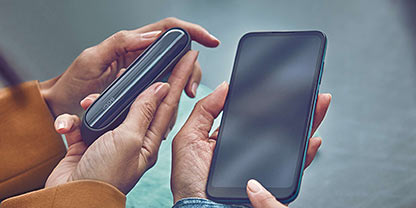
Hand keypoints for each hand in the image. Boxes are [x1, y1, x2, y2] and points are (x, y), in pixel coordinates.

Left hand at [40, 17, 219, 115]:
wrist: (62, 107)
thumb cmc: (74, 83)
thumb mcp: (93, 58)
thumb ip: (121, 42)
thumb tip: (151, 37)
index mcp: (131, 45)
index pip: (167, 30)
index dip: (191, 32)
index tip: (209, 41)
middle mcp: (140, 58)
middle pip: (177, 54)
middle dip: (191, 68)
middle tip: (190, 87)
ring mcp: (142, 75)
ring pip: (174, 74)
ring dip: (183, 85)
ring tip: (182, 98)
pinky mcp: (140, 90)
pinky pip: (163, 91)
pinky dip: (171, 99)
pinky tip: (170, 108)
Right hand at [45, 50, 199, 193]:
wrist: (71, 199)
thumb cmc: (104, 177)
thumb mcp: (129, 139)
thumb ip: (143, 112)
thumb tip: (159, 89)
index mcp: (148, 140)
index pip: (168, 103)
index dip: (178, 79)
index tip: (188, 59)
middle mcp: (132, 138)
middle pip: (140, 102)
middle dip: (139, 84)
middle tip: (149, 62)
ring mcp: (110, 140)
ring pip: (110, 108)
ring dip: (99, 102)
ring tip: (91, 102)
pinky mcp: (88, 142)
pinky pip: (84, 122)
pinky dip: (75, 121)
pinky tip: (71, 125)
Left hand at [170, 82, 330, 202]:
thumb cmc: (189, 182)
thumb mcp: (189, 139)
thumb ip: (204, 111)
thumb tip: (225, 87)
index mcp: (228, 138)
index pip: (252, 114)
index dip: (267, 100)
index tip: (280, 84)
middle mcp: (248, 149)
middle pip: (276, 124)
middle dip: (294, 107)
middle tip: (306, 90)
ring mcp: (261, 164)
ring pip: (289, 140)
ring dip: (306, 122)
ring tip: (316, 104)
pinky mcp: (272, 181)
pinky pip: (294, 166)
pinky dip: (307, 152)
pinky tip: (312, 138)